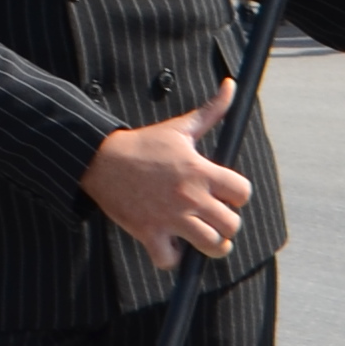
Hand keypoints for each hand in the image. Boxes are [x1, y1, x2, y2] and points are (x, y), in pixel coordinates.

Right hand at [84, 82, 253, 272]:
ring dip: (210, 245)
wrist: (101, 159)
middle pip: (232, 225)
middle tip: (213, 218)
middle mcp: (190, 196)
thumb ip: (212, 110)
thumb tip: (232, 85)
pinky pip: (170, 260)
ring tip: (201, 237)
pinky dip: (172, 258)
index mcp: (201, 171)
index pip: (243, 193)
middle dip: (227, 224)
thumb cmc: (144, 144)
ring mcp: (170, 217)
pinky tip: (170, 245)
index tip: (224, 194)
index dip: (237, 195)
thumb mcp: (181, 127)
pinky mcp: (148, 232)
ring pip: (211, 246)